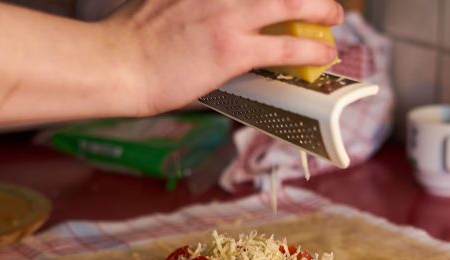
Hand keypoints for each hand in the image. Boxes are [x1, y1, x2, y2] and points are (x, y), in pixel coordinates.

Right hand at [0, 0, 341, 130]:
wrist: (114, 64)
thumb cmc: (129, 44)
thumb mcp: (160, 6)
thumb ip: (189, 5)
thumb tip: (206, 21)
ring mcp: (226, 17)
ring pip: (288, 4)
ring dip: (319, 9)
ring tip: (334, 18)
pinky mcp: (231, 49)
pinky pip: (283, 45)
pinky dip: (309, 48)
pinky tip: (324, 52)